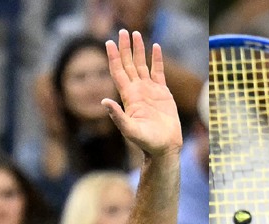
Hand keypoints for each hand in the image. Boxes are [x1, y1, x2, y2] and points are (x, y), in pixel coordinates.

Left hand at [102, 30, 181, 158]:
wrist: (164, 147)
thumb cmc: (146, 142)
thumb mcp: (130, 130)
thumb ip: (117, 116)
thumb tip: (104, 101)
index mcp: (128, 96)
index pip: (118, 72)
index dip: (113, 57)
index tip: (108, 42)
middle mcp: (137, 90)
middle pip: (128, 64)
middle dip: (125, 47)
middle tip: (122, 31)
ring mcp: (149, 90)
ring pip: (142, 65)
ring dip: (138, 50)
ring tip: (135, 34)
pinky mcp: (162, 93)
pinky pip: (158, 71)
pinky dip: (156, 59)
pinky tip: (156, 47)